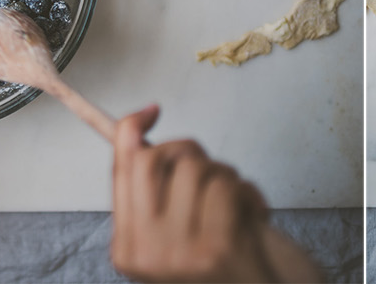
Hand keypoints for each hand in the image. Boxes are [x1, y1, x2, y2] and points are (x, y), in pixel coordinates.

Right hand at [110, 104, 276, 282]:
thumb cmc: (228, 264)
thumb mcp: (180, 234)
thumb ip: (157, 193)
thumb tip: (137, 129)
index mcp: (128, 249)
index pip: (121, 171)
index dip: (133, 129)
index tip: (152, 111)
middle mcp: (146, 253)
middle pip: (153, 159)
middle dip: (189, 151)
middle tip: (212, 171)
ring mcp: (178, 253)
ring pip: (195, 169)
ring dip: (227, 178)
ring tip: (238, 206)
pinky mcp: (215, 249)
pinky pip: (226, 186)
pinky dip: (249, 194)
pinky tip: (254, 218)